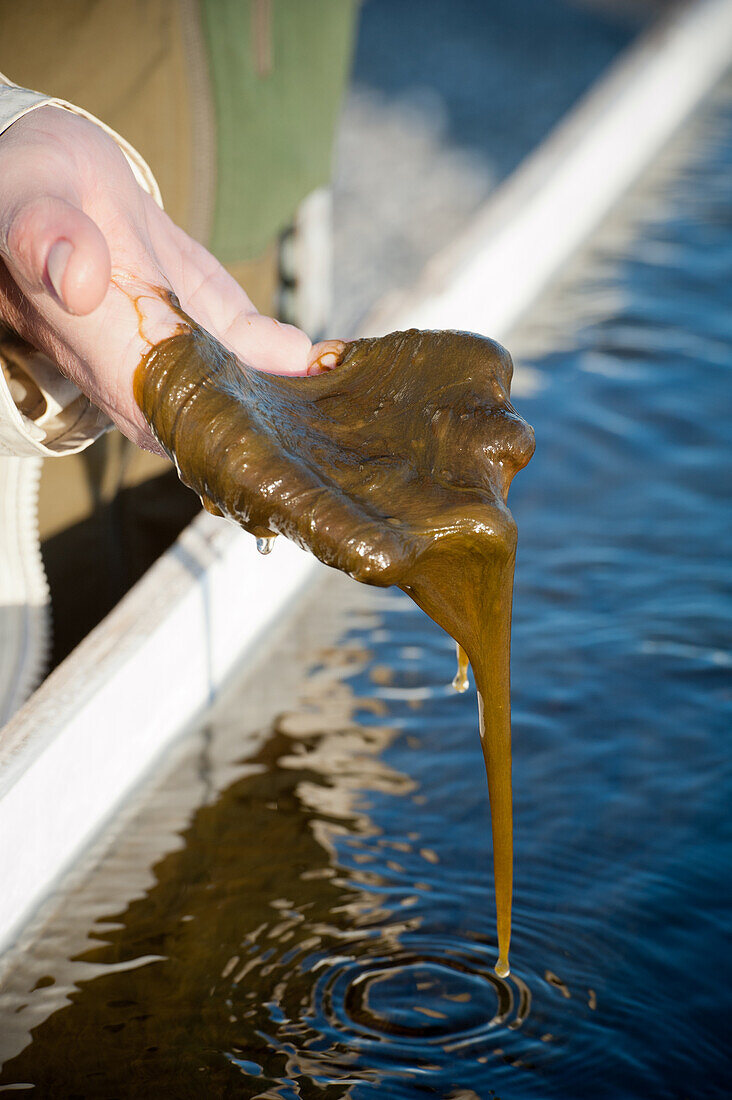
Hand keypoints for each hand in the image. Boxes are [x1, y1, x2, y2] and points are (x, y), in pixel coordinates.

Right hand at [0, 106, 341, 453]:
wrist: (48, 170)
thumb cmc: (26, 187)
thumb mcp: (24, 198)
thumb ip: (43, 235)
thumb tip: (78, 280)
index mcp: (97, 347)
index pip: (169, 413)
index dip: (225, 431)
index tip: (281, 444)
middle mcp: (137, 363)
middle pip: (212, 422)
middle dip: (271, 436)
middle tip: (337, 437)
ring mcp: (176, 344)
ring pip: (239, 393)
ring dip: (292, 402)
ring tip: (346, 403)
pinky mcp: (202, 318)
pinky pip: (248, 350)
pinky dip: (290, 358)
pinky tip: (330, 360)